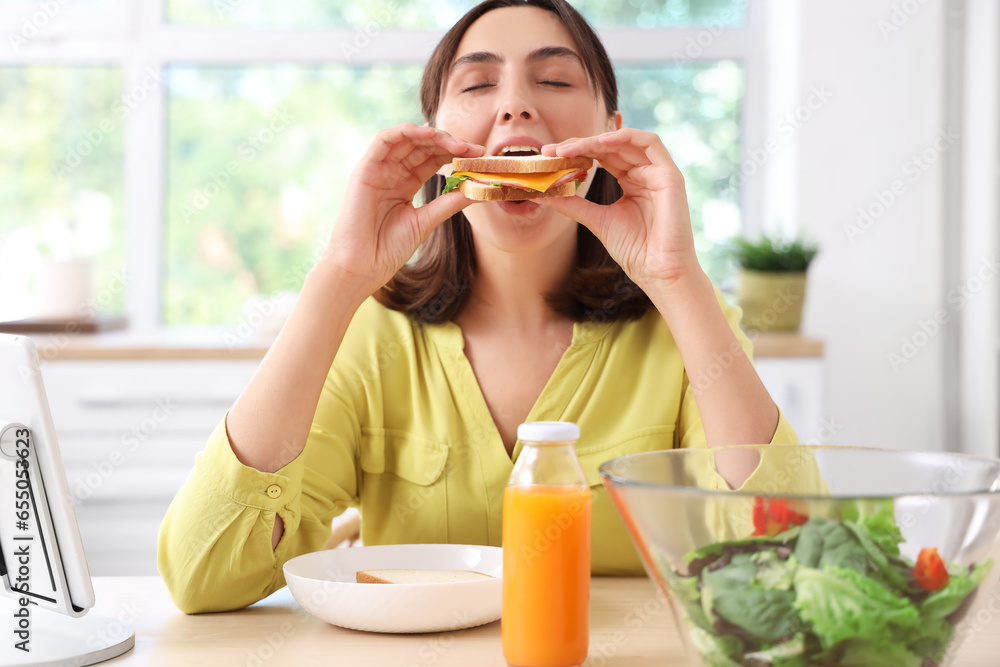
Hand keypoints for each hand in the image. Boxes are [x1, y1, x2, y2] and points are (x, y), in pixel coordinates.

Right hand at [321, 123, 482, 297]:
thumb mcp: (426, 221)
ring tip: (458, 144)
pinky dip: (407, 131)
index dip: (456, 154)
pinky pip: (385, 139)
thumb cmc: (388, 249)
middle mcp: (391, 173)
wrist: (362, 266)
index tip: (480, 157)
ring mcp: (378, 169)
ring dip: (434, 136)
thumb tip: (477, 190)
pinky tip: (429, 133)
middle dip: (451, 144)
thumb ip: (448, 203)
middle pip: (423, 146)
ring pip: (407, 139)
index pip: (433, 160)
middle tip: (476, 150)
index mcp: (405, 184)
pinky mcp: (365, 169)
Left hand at [539, 128, 700, 289]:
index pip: (601, 156)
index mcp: (631, 181)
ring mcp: (658, 172)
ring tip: (567, 149)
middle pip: (610, 146)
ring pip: (625, 142)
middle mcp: (645, 172)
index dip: (575, 152)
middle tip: (550, 151)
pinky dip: (626, 136)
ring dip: (594, 141)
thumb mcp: (596, 219)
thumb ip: (572, 203)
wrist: (658, 271)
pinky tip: (601, 141)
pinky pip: (651, 143)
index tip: (548, 156)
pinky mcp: (670, 175)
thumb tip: (542, 192)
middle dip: (578, 145)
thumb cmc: (634, 249)